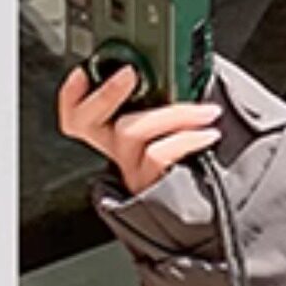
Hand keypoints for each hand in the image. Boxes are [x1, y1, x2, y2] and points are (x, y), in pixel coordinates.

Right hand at [56, 64, 225, 197]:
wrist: (215, 214)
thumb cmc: (198, 165)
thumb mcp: (174, 128)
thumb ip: (166, 102)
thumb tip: (181, 72)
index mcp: (116, 136)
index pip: (75, 115)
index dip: (70, 94)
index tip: (82, 72)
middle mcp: (116, 154)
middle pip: (87, 121)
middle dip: (106, 92)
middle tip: (131, 72)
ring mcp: (131, 171)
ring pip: (129, 131)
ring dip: (170, 113)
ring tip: (206, 111)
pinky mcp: (150, 188)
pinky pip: (158, 155)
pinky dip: (185, 139)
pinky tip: (208, 134)